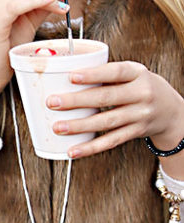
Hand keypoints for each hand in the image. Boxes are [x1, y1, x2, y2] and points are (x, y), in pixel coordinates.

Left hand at [47, 61, 183, 170]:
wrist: (171, 110)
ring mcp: (140, 115)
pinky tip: (74, 150)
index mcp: (137, 73)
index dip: (94, 75)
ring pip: (107, 121)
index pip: (115, 72)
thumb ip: (106, 74)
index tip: (71, 76)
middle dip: (77, 100)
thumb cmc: (139, 86)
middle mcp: (141, 94)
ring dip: (80, 126)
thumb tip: (65, 76)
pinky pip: (112, 141)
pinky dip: (91, 147)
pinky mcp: (136, 132)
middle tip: (52, 102)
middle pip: (106, 98)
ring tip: (58, 127)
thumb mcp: (131, 73)